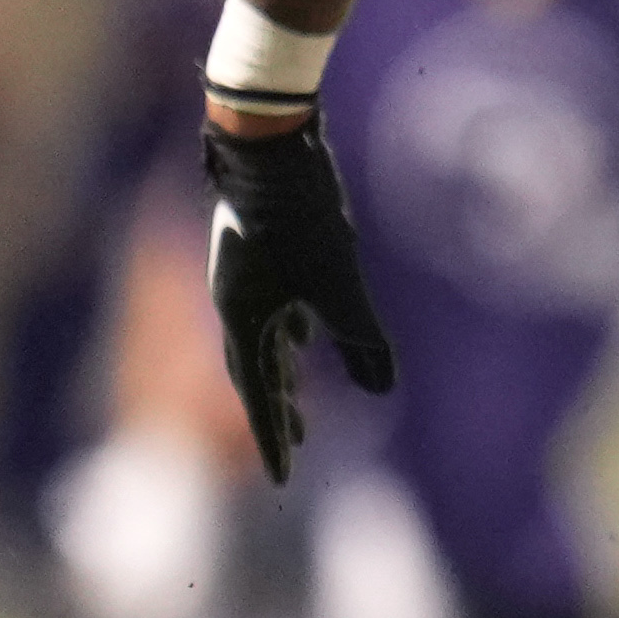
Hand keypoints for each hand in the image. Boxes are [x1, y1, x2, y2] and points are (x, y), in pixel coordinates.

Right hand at [198, 105, 396, 482]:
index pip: (257, 394)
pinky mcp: (262, 248)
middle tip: (298, 442)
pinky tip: (308, 329)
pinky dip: (290, 326)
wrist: (268, 137)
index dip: (272, 438)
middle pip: (254, 370)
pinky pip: (274, 303)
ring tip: (303, 395)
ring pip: (264, 335)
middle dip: (277, 408)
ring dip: (283, 367)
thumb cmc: (301, 212)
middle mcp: (234, 299)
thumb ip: (363, 337)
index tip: (284, 480)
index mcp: (242, 317)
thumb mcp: (341, 282)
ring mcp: (245, 272)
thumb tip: (383, 388)